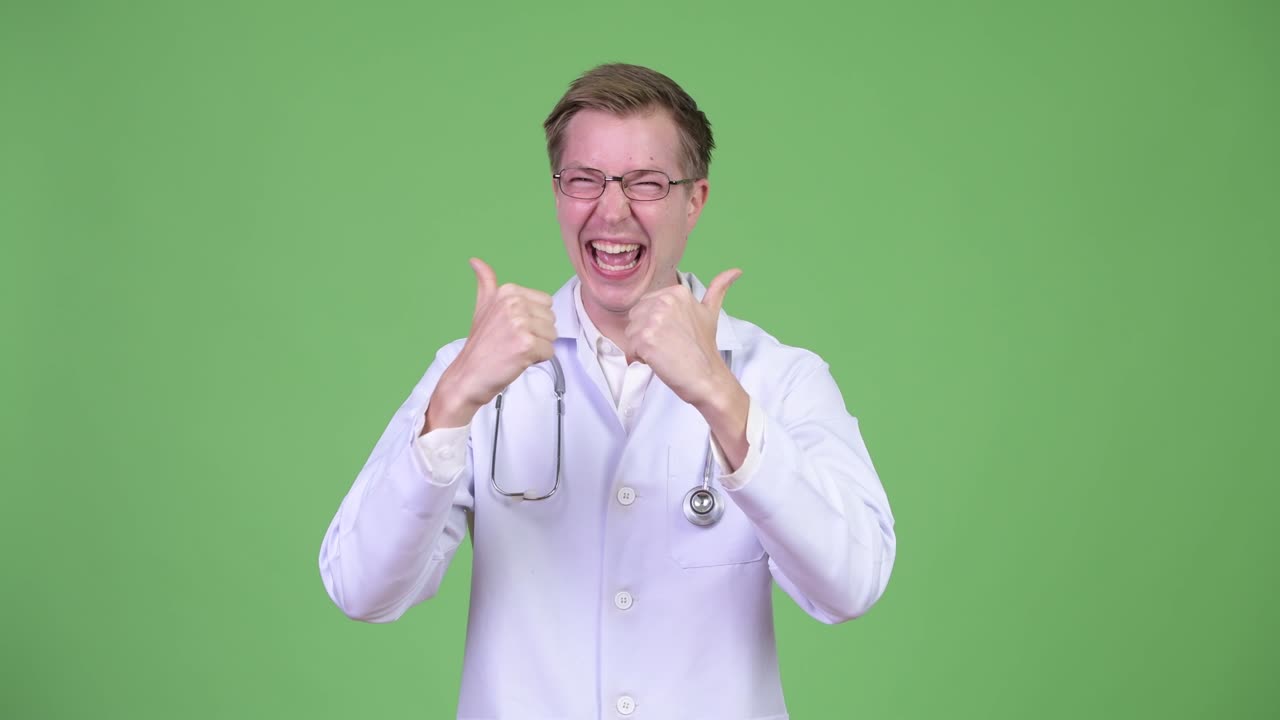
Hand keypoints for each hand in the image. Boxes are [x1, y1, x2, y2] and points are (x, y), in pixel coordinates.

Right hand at [424, 258, 555, 431]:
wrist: (468, 376)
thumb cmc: (480, 346)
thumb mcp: (482, 307)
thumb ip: (486, 283)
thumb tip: (476, 261)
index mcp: (508, 291)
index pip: (546, 303)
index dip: (534, 320)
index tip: (513, 329)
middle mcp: (514, 303)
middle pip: (551, 319)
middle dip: (538, 334)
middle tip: (513, 342)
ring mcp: (520, 323)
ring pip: (552, 336)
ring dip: (538, 348)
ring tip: (515, 351)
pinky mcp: (526, 344)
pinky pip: (549, 352)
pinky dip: (537, 360)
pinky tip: (517, 360)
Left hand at [625, 269, 742, 407]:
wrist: (707, 377)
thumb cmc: (705, 348)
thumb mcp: (711, 312)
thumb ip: (719, 289)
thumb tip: (736, 270)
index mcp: (677, 292)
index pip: (645, 305)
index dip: (654, 325)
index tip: (673, 336)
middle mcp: (664, 301)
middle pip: (636, 318)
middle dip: (646, 335)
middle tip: (669, 347)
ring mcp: (654, 319)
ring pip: (631, 333)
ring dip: (642, 348)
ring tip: (665, 354)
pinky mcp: (645, 339)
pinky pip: (630, 349)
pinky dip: (639, 360)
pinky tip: (659, 362)